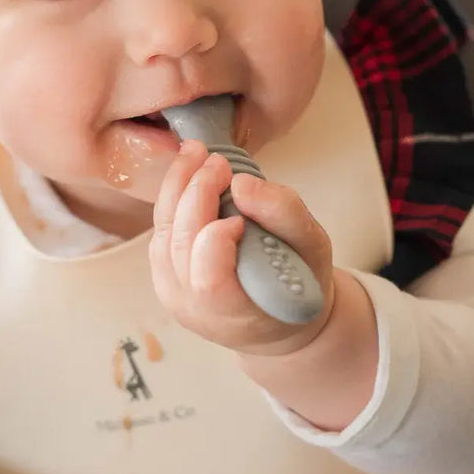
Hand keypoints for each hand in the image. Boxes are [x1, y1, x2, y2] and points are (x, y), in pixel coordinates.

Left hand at [149, 140, 334, 356]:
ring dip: (176, 187)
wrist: (278, 319)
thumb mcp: (313, 249)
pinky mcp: (163, 275)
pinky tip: (189, 174)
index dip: (217, 238)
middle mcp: (194, 309)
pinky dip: (171, 198)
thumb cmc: (299, 284)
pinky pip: (160, 232)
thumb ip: (286, 215)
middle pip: (180, 245)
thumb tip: (241, 184)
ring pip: (162, 233)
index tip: (242, 216)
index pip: (208, 278)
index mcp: (235, 314)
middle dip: (196, 192)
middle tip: (218, 161)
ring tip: (197, 154)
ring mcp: (172, 294)